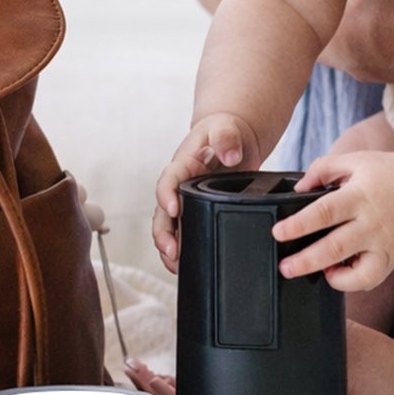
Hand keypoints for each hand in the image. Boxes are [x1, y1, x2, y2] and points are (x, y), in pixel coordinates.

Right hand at [151, 112, 262, 273]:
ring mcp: (184, 201)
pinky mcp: (194, 211)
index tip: (174, 209)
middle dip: (164, 233)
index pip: (168, 181)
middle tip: (172, 251)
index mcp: (183, 165)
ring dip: (168, 247)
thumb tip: (231, 156)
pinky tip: (184, 266)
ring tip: (176, 265)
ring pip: (168, 227)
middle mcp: (178, 186)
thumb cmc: (224, 132)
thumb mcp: (226, 128)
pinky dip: (181, 250)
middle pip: (162, 212)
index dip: (166, 195)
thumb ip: (226, 138)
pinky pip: (182, 232)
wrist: (231, 139)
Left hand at [270, 150, 393, 291]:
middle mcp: (373, 222)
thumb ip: (323, 170)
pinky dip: (350, 281)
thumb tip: (297, 190)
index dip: (299, 224)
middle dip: (306, 261)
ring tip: (314, 271)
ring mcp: (384, 244)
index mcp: (360, 195)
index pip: (324, 212)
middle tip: (285, 267)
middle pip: (335, 247)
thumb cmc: (390, 174)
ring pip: (356, 272)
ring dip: (331, 277)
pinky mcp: (392, 259)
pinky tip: (337, 272)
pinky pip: (370, 279)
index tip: (278, 232)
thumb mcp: (355, 160)